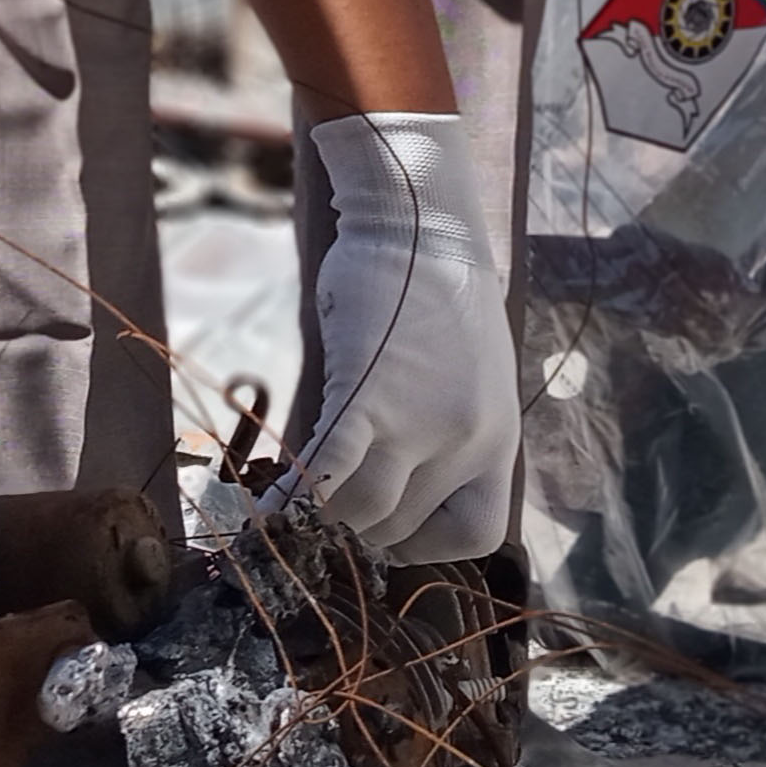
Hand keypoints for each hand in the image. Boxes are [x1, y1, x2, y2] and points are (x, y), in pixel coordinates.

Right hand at [276, 111, 518, 563]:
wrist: (422, 224)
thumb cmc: (436, 295)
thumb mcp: (467, 380)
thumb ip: (440, 437)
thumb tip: (381, 494)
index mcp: (499, 440)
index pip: (476, 536)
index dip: (423, 542)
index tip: (387, 523)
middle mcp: (468, 441)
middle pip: (399, 525)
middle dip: (356, 525)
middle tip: (320, 507)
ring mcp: (420, 423)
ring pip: (360, 510)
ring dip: (322, 516)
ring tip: (292, 509)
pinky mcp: (368, 395)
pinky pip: (326, 471)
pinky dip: (293, 499)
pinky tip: (266, 516)